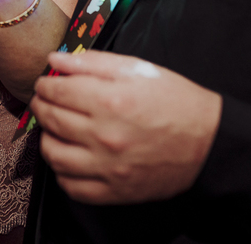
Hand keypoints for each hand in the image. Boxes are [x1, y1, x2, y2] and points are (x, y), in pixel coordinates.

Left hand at [30, 50, 221, 204]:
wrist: (209, 142)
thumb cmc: (175, 101)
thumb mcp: (137, 69)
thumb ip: (92, 63)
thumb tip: (56, 59)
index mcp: (111, 101)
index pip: (57, 91)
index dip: (45, 84)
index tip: (46, 82)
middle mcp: (105, 136)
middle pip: (52, 120)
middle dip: (42, 106)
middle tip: (44, 101)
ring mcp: (109, 168)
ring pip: (55, 156)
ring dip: (47, 139)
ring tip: (54, 129)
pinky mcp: (116, 191)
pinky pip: (73, 187)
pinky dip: (62, 174)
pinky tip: (69, 159)